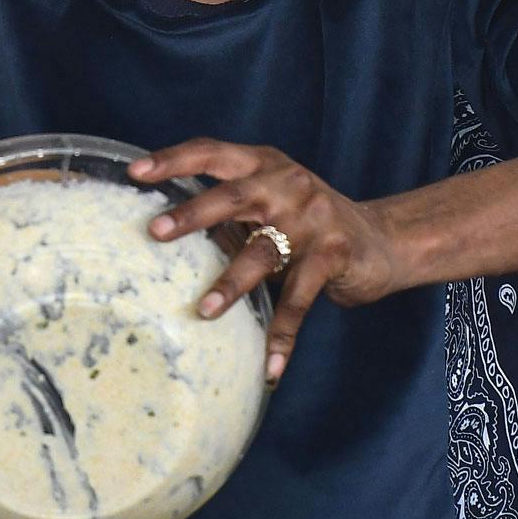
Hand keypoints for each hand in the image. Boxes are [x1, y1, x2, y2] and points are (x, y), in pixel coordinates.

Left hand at [131, 139, 405, 384]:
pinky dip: (283, 335)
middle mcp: (287, 183)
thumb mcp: (269, 201)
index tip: (135, 171)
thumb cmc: (306, 222)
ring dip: (231, 282)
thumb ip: (228, 208)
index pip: (212, 152)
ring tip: (204, 311)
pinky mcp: (334, 254)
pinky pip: (300, 299)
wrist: (383, 240)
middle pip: (234, 195)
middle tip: (155, 231)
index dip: (174, 159)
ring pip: (264, 251)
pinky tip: (270, 366)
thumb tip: (158, 232)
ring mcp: (313, 218)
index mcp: (263, 164)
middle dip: (193, 213)